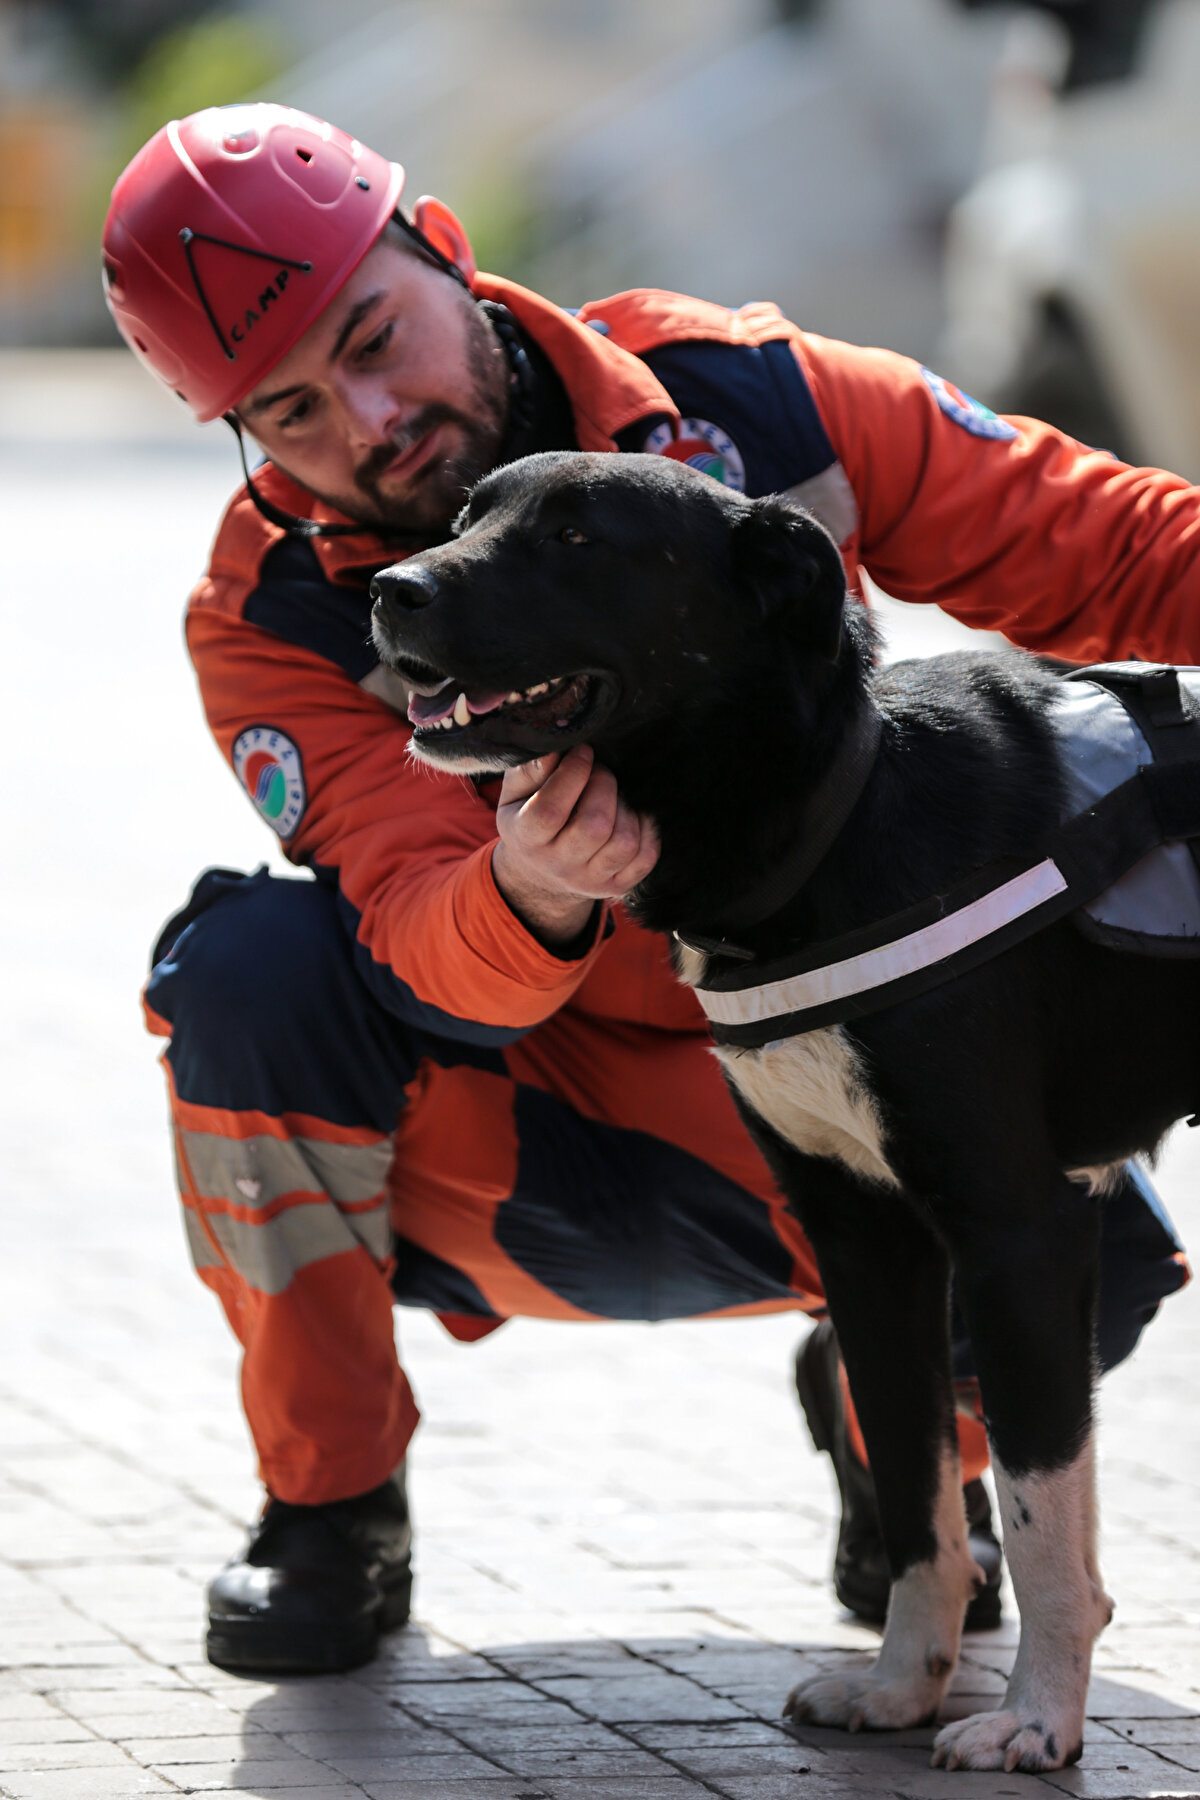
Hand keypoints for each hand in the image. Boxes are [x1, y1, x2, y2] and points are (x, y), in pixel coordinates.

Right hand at [492, 746, 659, 946]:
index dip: (572, 774)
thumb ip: (528, 770)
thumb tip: (556, 748)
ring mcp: (589, 880)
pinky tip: (629, 815)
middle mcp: (558, 865)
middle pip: (594, 826)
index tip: (584, 751)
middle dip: (604, 786)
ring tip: (613, 796)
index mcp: (526, 839)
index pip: (550, 810)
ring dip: (626, 807)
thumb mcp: (514, 794)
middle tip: (600, 771)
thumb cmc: (528, 818)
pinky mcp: (616, 886)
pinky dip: (646, 828)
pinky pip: (646, 856)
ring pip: (624, 842)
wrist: (541, 871)